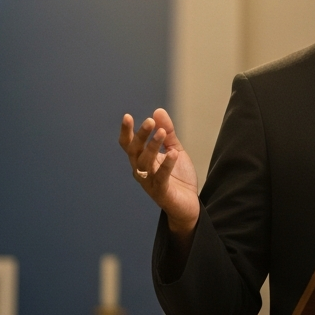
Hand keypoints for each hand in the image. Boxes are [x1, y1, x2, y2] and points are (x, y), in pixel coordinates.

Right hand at [118, 108, 200, 235]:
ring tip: (162, 132)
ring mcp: (149, 182)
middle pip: (135, 151)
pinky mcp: (161, 192)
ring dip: (152, 146)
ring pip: (145, 163)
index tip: (127, 116)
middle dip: (140, 136)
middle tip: (150, 122)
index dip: (126, 131)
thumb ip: (168, 133)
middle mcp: (141, 171)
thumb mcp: (174, 150)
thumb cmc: (177, 177)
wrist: (188, 204)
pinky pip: (161, 177)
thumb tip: (158, 110)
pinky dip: (166, 165)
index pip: (129, 144)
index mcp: (141, 160)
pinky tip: (173, 154)